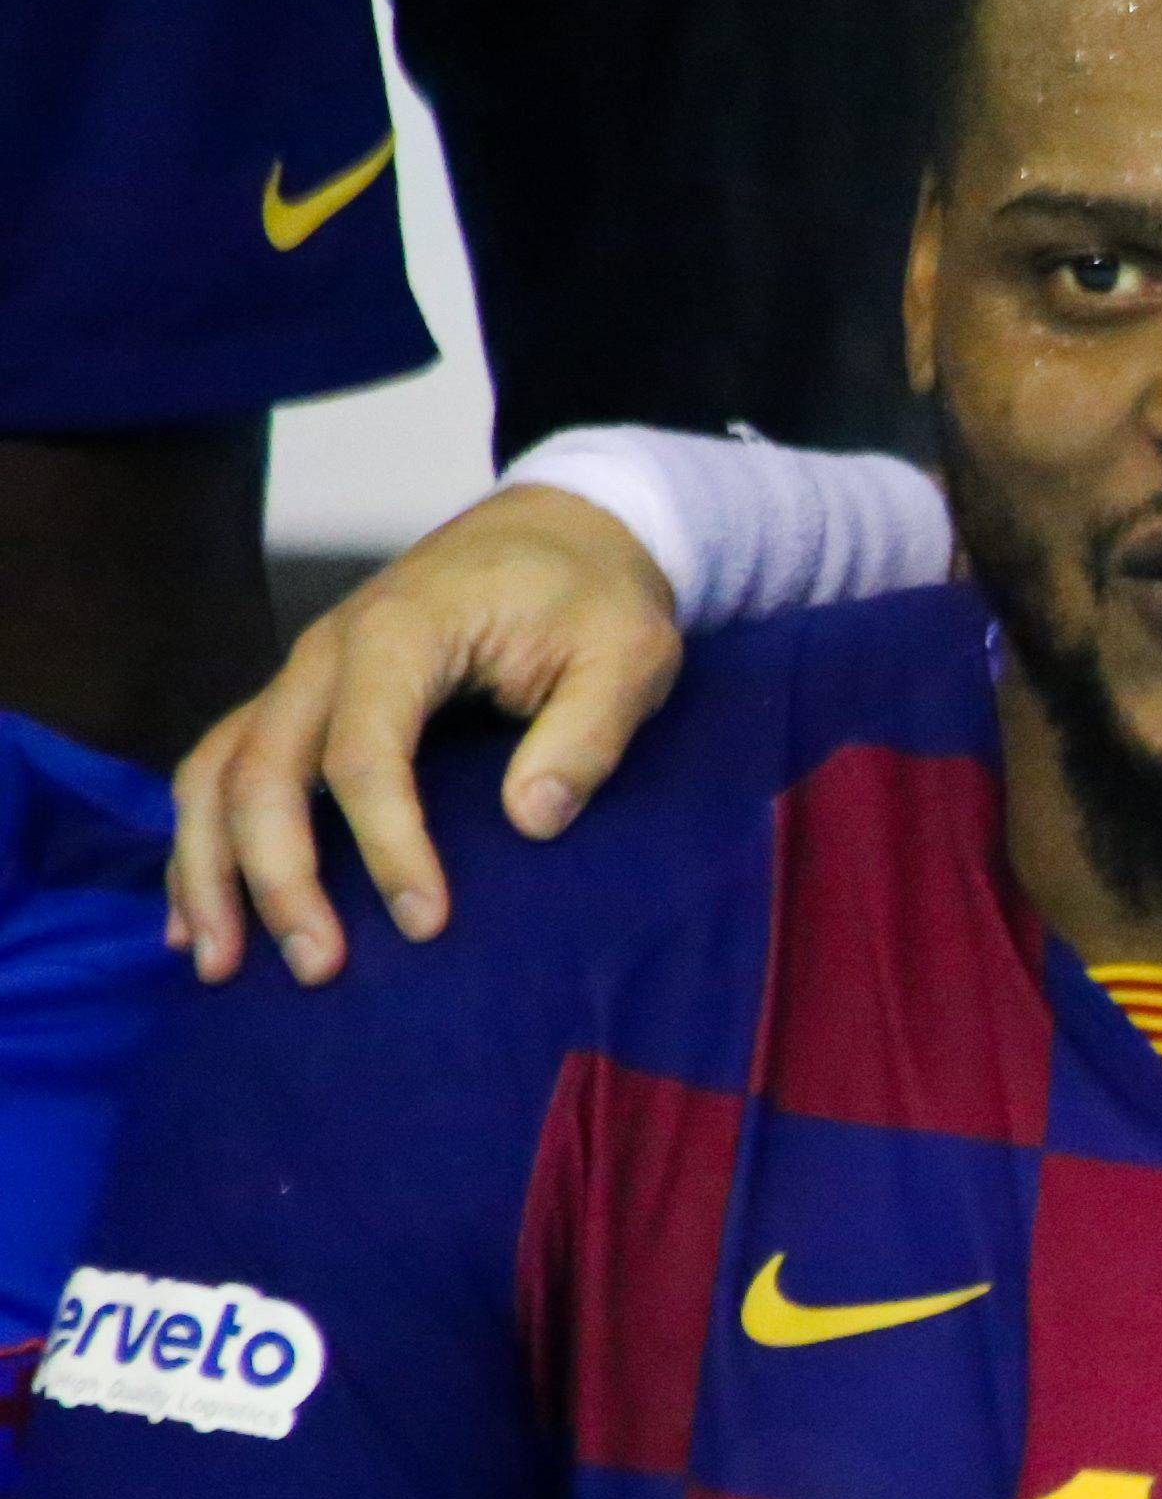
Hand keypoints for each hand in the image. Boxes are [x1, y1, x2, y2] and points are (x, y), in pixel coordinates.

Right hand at [172, 483, 687, 983]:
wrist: (563, 529)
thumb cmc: (596, 596)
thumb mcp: (628, 654)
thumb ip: (588, 733)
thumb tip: (534, 820)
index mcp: (401, 633)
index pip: (365, 754)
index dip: (388, 845)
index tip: (428, 924)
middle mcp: (326, 652)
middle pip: (263, 771)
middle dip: (279, 877)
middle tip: (317, 969)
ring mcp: (303, 675)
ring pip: (217, 772)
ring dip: (208, 869)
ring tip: (215, 964)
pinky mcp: (303, 700)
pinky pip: (222, 767)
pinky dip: (200, 839)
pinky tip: (197, 914)